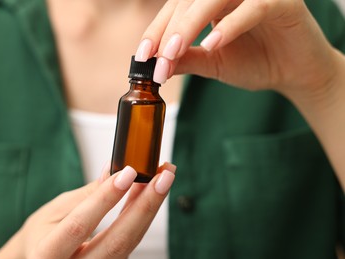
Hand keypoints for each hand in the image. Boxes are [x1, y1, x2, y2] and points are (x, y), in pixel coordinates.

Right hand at [0, 163, 175, 258]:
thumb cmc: (42, 235)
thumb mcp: (53, 211)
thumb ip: (85, 195)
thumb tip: (112, 170)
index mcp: (48, 254)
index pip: (80, 226)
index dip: (105, 199)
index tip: (127, 173)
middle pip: (117, 241)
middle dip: (145, 205)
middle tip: (164, 175)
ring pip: (130, 242)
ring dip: (150, 207)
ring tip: (164, 178)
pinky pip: (132, 241)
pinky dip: (143, 215)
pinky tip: (151, 194)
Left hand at [135, 0, 340, 97]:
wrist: (295, 73)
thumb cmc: (256, 62)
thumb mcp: (214, 63)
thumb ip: (187, 58)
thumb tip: (155, 63)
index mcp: (212, 3)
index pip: (176, 9)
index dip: (156, 30)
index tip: (142, 55)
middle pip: (189, 1)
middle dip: (169, 31)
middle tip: (157, 58)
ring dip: (190, 24)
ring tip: (174, 51)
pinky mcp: (280, 1)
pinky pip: (251, 8)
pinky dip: (230, 25)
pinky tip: (213, 44)